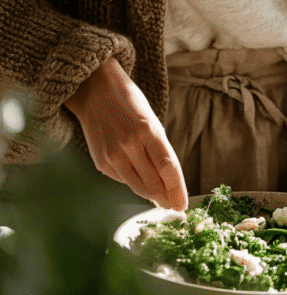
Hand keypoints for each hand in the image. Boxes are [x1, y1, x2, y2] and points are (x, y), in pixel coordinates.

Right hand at [64, 56, 187, 210]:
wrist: (94, 89)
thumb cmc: (128, 101)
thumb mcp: (150, 119)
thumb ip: (158, 148)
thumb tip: (167, 179)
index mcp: (147, 130)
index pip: (168, 168)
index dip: (178, 190)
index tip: (183, 205)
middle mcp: (129, 145)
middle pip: (153, 183)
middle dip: (166, 197)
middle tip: (174, 205)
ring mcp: (113, 155)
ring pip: (137, 187)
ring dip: (151, 195)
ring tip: (161, 199)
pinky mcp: (100, 162)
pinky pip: (122, 179)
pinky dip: (133, 182)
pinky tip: (139, 179)